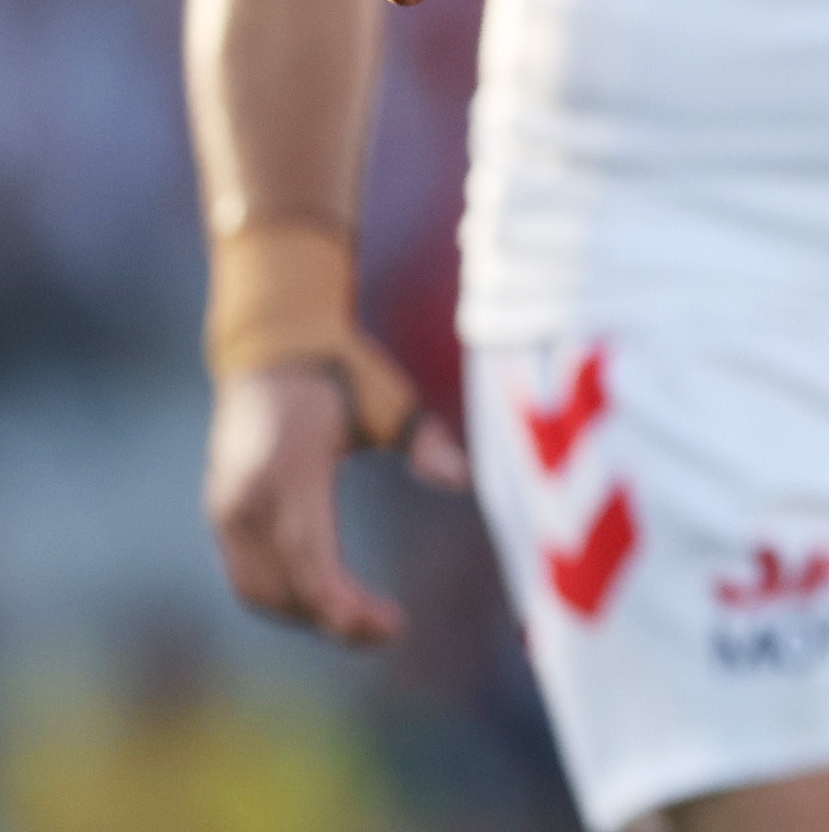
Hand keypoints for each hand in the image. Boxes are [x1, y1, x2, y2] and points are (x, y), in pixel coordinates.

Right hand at [203, 367, 468, 644]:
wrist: (271, 346)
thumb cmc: (342, 372)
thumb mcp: (389, 399)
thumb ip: (423, 439)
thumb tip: (461, 477)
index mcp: (290, 467)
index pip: (310, 556)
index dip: (342, 602)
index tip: (386, 624)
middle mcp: (247, 495)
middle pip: (283, 588)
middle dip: (333, 620)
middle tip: (389, 630)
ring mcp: (225, 506)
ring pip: (258, 591)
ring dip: (307, 616)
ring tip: (363, 621)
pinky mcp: (219, 513)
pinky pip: (246, 575)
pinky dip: (284, 599)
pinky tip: (328, 602)